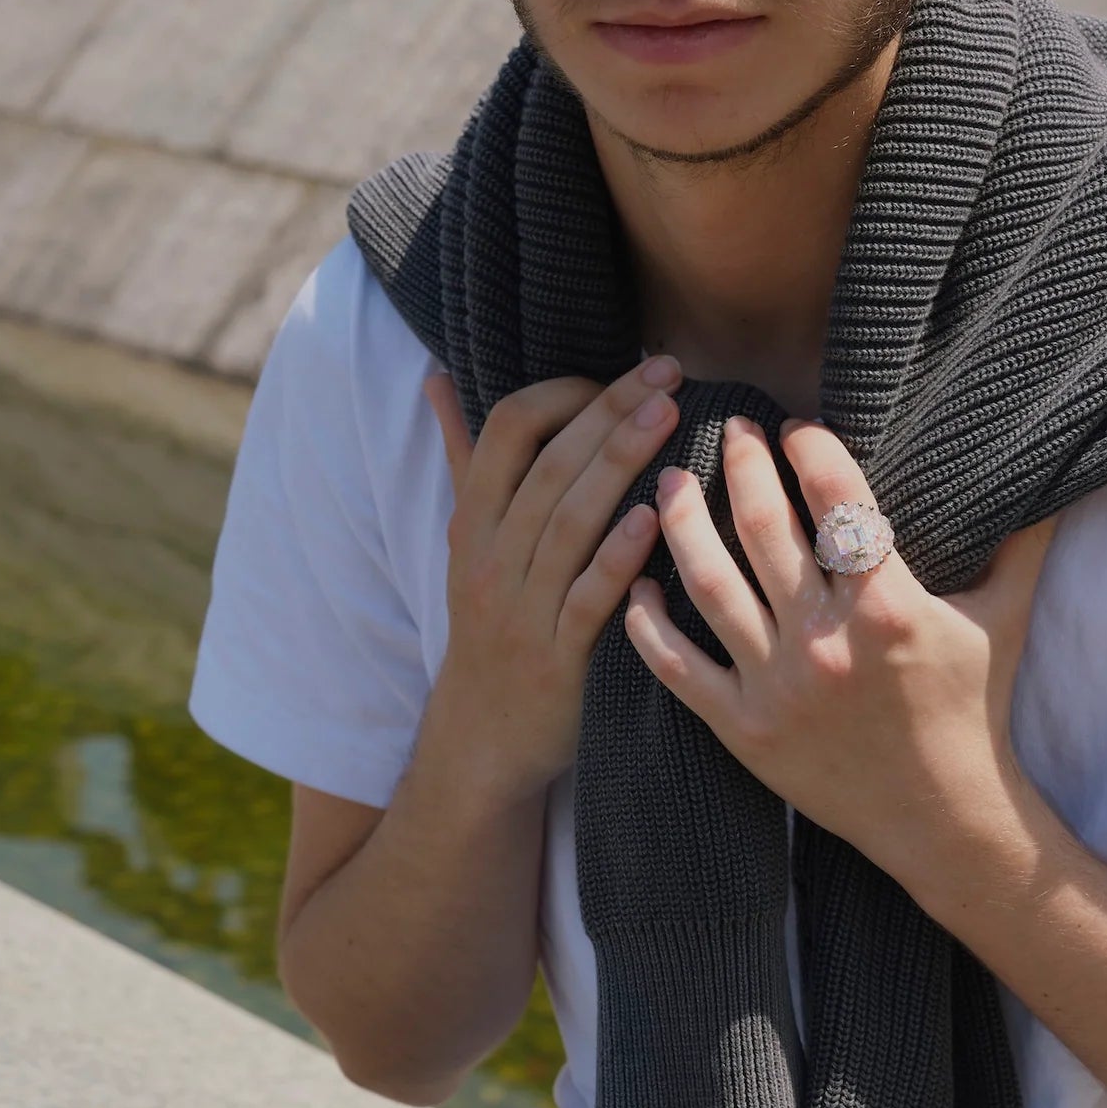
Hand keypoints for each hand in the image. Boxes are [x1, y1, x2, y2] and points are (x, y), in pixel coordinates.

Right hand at [421, 357, 682, 805]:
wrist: (481, 737)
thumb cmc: (489, 623)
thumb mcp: (467, 542)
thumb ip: (465, 459)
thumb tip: (438, 378)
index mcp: (473, 521)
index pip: (506, 429)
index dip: (562, 393)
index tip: (619, 374)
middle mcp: (491, 557)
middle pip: (548, 466)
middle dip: (609, 411)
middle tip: (667, 370)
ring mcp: (521, 607)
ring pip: (568, 522)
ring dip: (619, 464)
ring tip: (669, 416)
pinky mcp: (557, 657)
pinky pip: (586, 598)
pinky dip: (617, 556)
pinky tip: (655, 519)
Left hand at [622, 414, 1056, 898]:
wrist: (942, 818)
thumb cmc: (973, 711)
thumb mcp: (1004, 621)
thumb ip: (1024, 544)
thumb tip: (1055, 474)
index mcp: (890, 607)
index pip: (839, 500)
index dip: (811, 449)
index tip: (796, 426)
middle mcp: (828, 643)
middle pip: (763, 528)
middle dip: (742, 464)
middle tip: (734, 430)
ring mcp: (779, 688)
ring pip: (709, 584)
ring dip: (682, 523)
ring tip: (671, 483)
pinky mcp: (744, 730)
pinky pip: (678, 666)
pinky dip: (649, 623)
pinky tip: (640, 584)